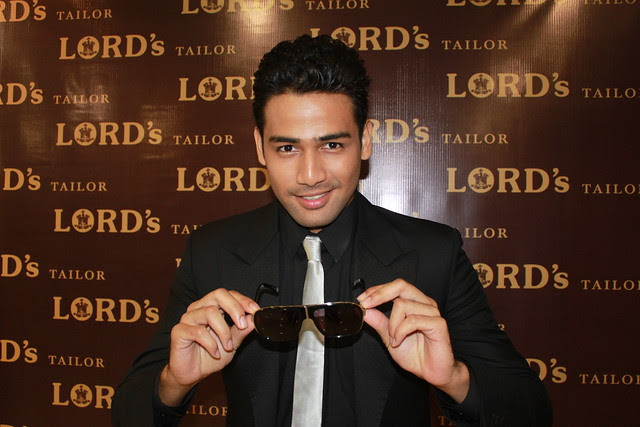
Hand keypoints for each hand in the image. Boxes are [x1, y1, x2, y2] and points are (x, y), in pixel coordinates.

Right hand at [159, 289, 258, 405]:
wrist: (192, 374)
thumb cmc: (210, 356)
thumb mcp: (232, 344)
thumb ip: (241, 331)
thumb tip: (253, 319)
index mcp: (212, 308)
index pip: (228, 294)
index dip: (242, 300)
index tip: (254, 310)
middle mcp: (199, 309)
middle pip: (218, 295)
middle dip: (234, 308)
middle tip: (242, 324)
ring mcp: (188, 318)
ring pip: (210, 312)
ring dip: (224, 331)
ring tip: (228, 346)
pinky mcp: (179, 331)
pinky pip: (198, 332)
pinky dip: (211, 344)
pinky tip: (215, 352)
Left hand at [357, 279, 469, 402]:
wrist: (431, 373)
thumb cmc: (415, 355)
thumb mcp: (390, 337)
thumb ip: (380, 322)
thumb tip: (366, 310)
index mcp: (415, 303)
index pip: (396, 286)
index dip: (377, 290)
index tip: (362, 299)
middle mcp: (425, 304)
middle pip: (401, 286)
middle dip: (380, 294)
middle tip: (367, 305)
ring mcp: (432, 312)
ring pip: (402, 304)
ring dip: (392, 324)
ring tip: (393, 339)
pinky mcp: (438, 324)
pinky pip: (412, 320)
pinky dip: (400, 331)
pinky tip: (398, 341)